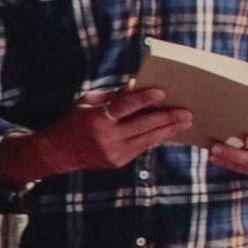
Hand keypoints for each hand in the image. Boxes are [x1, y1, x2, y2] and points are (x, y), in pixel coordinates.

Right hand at [0, 84, 191, 185]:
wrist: (58, 152)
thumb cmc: (76, 120)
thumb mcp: (89, 102)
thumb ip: (114, 95)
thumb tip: (138, 85)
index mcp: (96, 119)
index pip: (124, 107)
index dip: (143, 99)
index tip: (162, 91)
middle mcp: (106, 138)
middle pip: (142, 126)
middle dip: (167, 118)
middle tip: (188, 111)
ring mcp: (113, 153)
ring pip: (147, 139)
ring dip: (169, 130)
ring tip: (187, 121)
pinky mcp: (118, 162)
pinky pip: (142, 147)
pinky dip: (157, 137)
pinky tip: (171, 130)